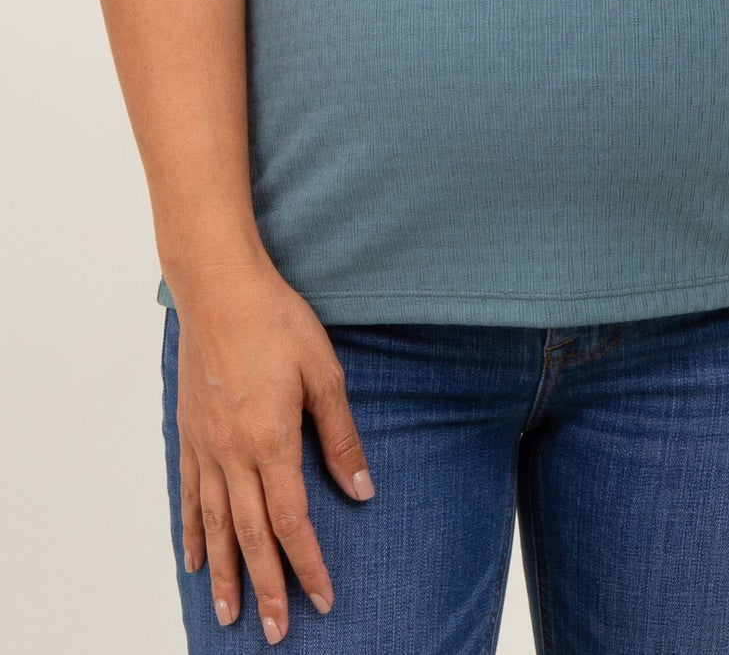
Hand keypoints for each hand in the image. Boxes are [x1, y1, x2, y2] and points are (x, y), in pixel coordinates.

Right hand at [170, 258, 374, 643]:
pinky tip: (194, 558)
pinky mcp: (189, 432)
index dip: (309, 565)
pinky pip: (189, 495)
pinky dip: (192, 532)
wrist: (218, 287)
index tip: (323, 599)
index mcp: (270, 442)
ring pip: (214, 526)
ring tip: (228, 616)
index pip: (292, 522)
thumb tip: (361, 488)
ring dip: (223, 574)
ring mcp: (205, 446)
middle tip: (276, 632)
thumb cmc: (276, 321)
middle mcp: (232, 454)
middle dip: (266, 588)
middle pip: (250, 537)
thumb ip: (341, 434)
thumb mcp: (323, 371)